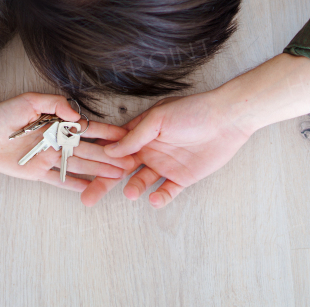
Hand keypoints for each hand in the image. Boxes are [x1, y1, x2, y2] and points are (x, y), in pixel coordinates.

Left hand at [0, 92, 135, 192]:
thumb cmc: (5, 113)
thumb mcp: (31, 101)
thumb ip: (55, 104)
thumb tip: (77, 115)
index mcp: (58, 124)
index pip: (88, 129)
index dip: (107, 133)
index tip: (126, 137)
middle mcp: (57, 142)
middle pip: (89, 150)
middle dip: (110, 156)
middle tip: (130, 163)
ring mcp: (48, 158)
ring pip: (78, 166)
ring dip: (98, 171)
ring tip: (117, 177)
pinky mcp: (37, 172)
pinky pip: (58, 180)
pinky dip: (73, 185)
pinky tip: (88, 190)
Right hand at [84, 54, 309, 207]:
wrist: (227, 119)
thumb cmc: (192, 111)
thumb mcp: (159, 118)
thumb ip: (135, 136)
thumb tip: (111, 149)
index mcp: (140, 133)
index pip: (113, 148)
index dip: (98, 159)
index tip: (82, 169)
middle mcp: (149, 149)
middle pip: (120, 169)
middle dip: (103, 183)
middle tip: (88, 198)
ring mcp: (165, 164)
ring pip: (140, 182)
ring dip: (133, 188)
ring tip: (131, 192)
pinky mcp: (182, 177)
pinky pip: (166, 191)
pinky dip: (159, 197)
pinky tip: (153, 199)